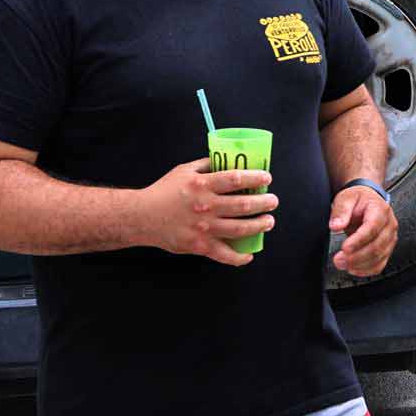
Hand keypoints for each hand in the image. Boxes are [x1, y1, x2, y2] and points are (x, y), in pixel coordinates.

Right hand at [140, 159, 276, 265]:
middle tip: (273, 201)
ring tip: (268, 221)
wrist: (142, 217)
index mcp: (202, 185)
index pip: (235, 179)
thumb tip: (226, 157)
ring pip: (240, 228)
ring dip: (259, 225)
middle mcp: (206, 206)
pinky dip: (239, 257)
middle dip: (264, 202)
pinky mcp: (200, 246)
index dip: (255, 177)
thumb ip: (205, 164)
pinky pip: (224, 254)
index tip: (267, 178)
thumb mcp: (183, 170)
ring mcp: (204, 228)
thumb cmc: (163, 191)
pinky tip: (249, 254)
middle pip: (243, 204)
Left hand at [329, 183, 396, 276]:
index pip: (372, 228)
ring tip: (342, 264)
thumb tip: (335, 226)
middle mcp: (389, 225)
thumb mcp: (346, 198)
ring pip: (379, 257)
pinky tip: (353, 269)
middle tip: (338, 260)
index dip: (359, 240)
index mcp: (380, 210)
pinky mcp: (387, 249)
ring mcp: (390, 238)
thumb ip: (341, 211)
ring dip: (360, 265)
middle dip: (357, 256)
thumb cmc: (358, 199)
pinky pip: (380, 264)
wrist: (368, 201)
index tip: (344, 248)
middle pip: (377, 246)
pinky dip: (366, 270)